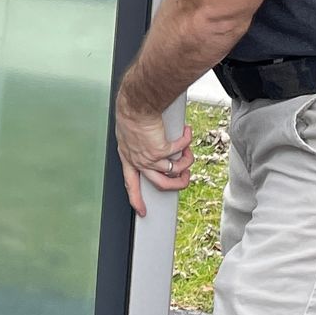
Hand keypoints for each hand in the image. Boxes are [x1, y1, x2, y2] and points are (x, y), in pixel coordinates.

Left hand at [114, 94, 191, 219]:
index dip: (136, 199)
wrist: (136, 104)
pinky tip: (186, 132)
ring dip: (186, 161)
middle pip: (160, 184)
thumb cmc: (131, 112)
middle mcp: (138, 161)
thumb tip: (152, 144)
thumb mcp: (128, 131)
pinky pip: (180, 149)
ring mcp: (150, 158)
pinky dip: (186, 140)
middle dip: (177, 184)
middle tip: (185, 178)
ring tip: (187, 150)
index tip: (141, 210)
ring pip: (175, 170)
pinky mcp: (161, 150)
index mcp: (128, 157)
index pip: (130, 184)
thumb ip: (137, 142)